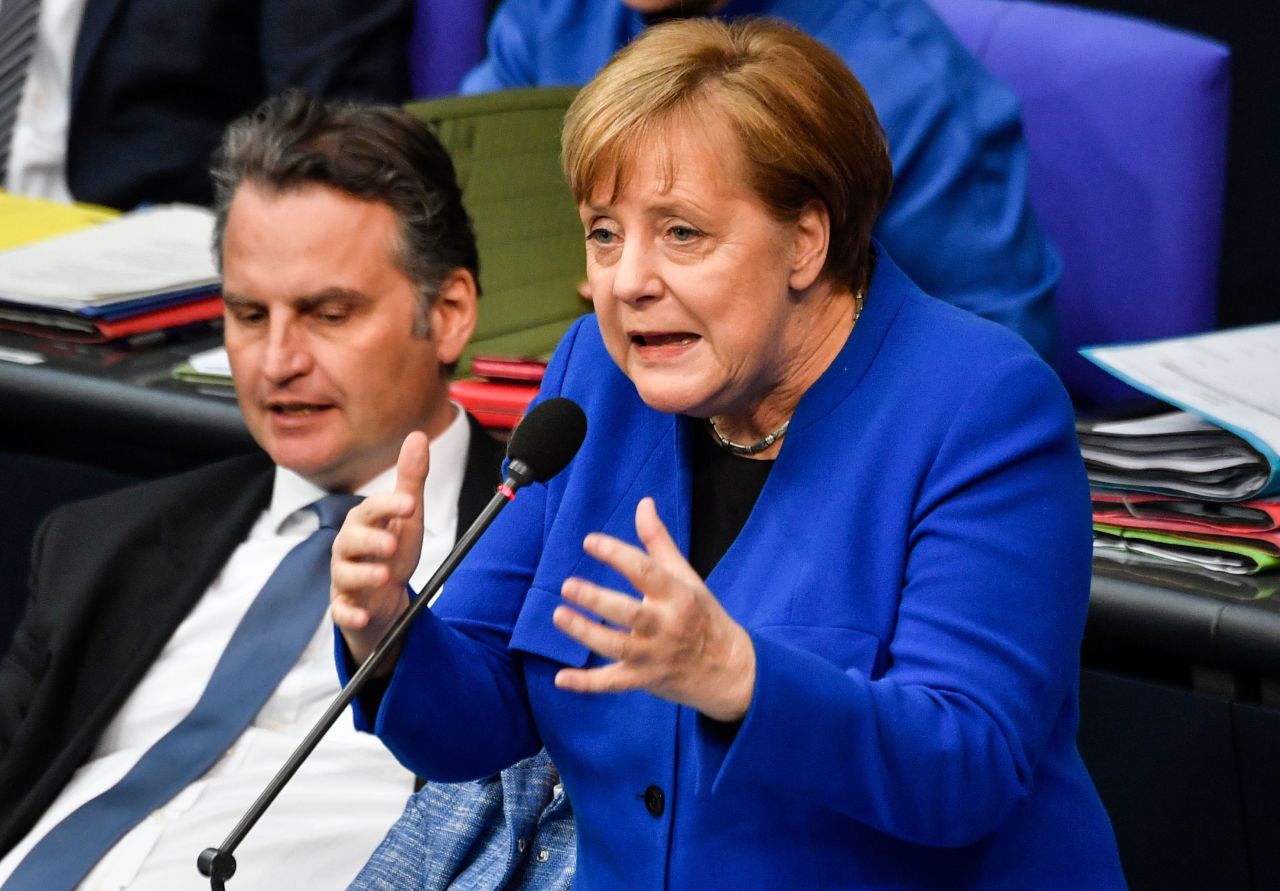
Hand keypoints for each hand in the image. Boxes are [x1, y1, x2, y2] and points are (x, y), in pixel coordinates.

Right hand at [330, 432, 427, 666]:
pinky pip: (341, 612)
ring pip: (345, 574)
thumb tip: (418, 435)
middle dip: (370, 541)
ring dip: (363, 575)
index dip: (389, 505)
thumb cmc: (392, 551)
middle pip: (351, 540)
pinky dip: (350, 615)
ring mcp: (345, 578)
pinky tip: (361, 615)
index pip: (372, 509)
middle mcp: (348, 548)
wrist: (384, 599)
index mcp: (364, 523)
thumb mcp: (408, 517)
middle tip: (391, 545)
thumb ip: (412, 479)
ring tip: (383, 576)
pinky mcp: (345, 607)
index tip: (410, 503)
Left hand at [553, 497, 755, 721]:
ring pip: (616, 646)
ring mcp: (654, 656)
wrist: (729, 669)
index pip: (645, 572)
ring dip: (586, 633)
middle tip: (567, 585)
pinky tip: (560, 679)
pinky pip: (613, 683)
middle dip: (597, 600)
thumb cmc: (703, 615)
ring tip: (559, 616)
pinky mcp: (644, 679)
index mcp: (677, 596)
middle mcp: (666, 626)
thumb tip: (643, 503)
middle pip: (628, 613)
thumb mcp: (686, 577)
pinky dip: (587, 684)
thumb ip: (659, 542)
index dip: (616, 555)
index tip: (589, 542)